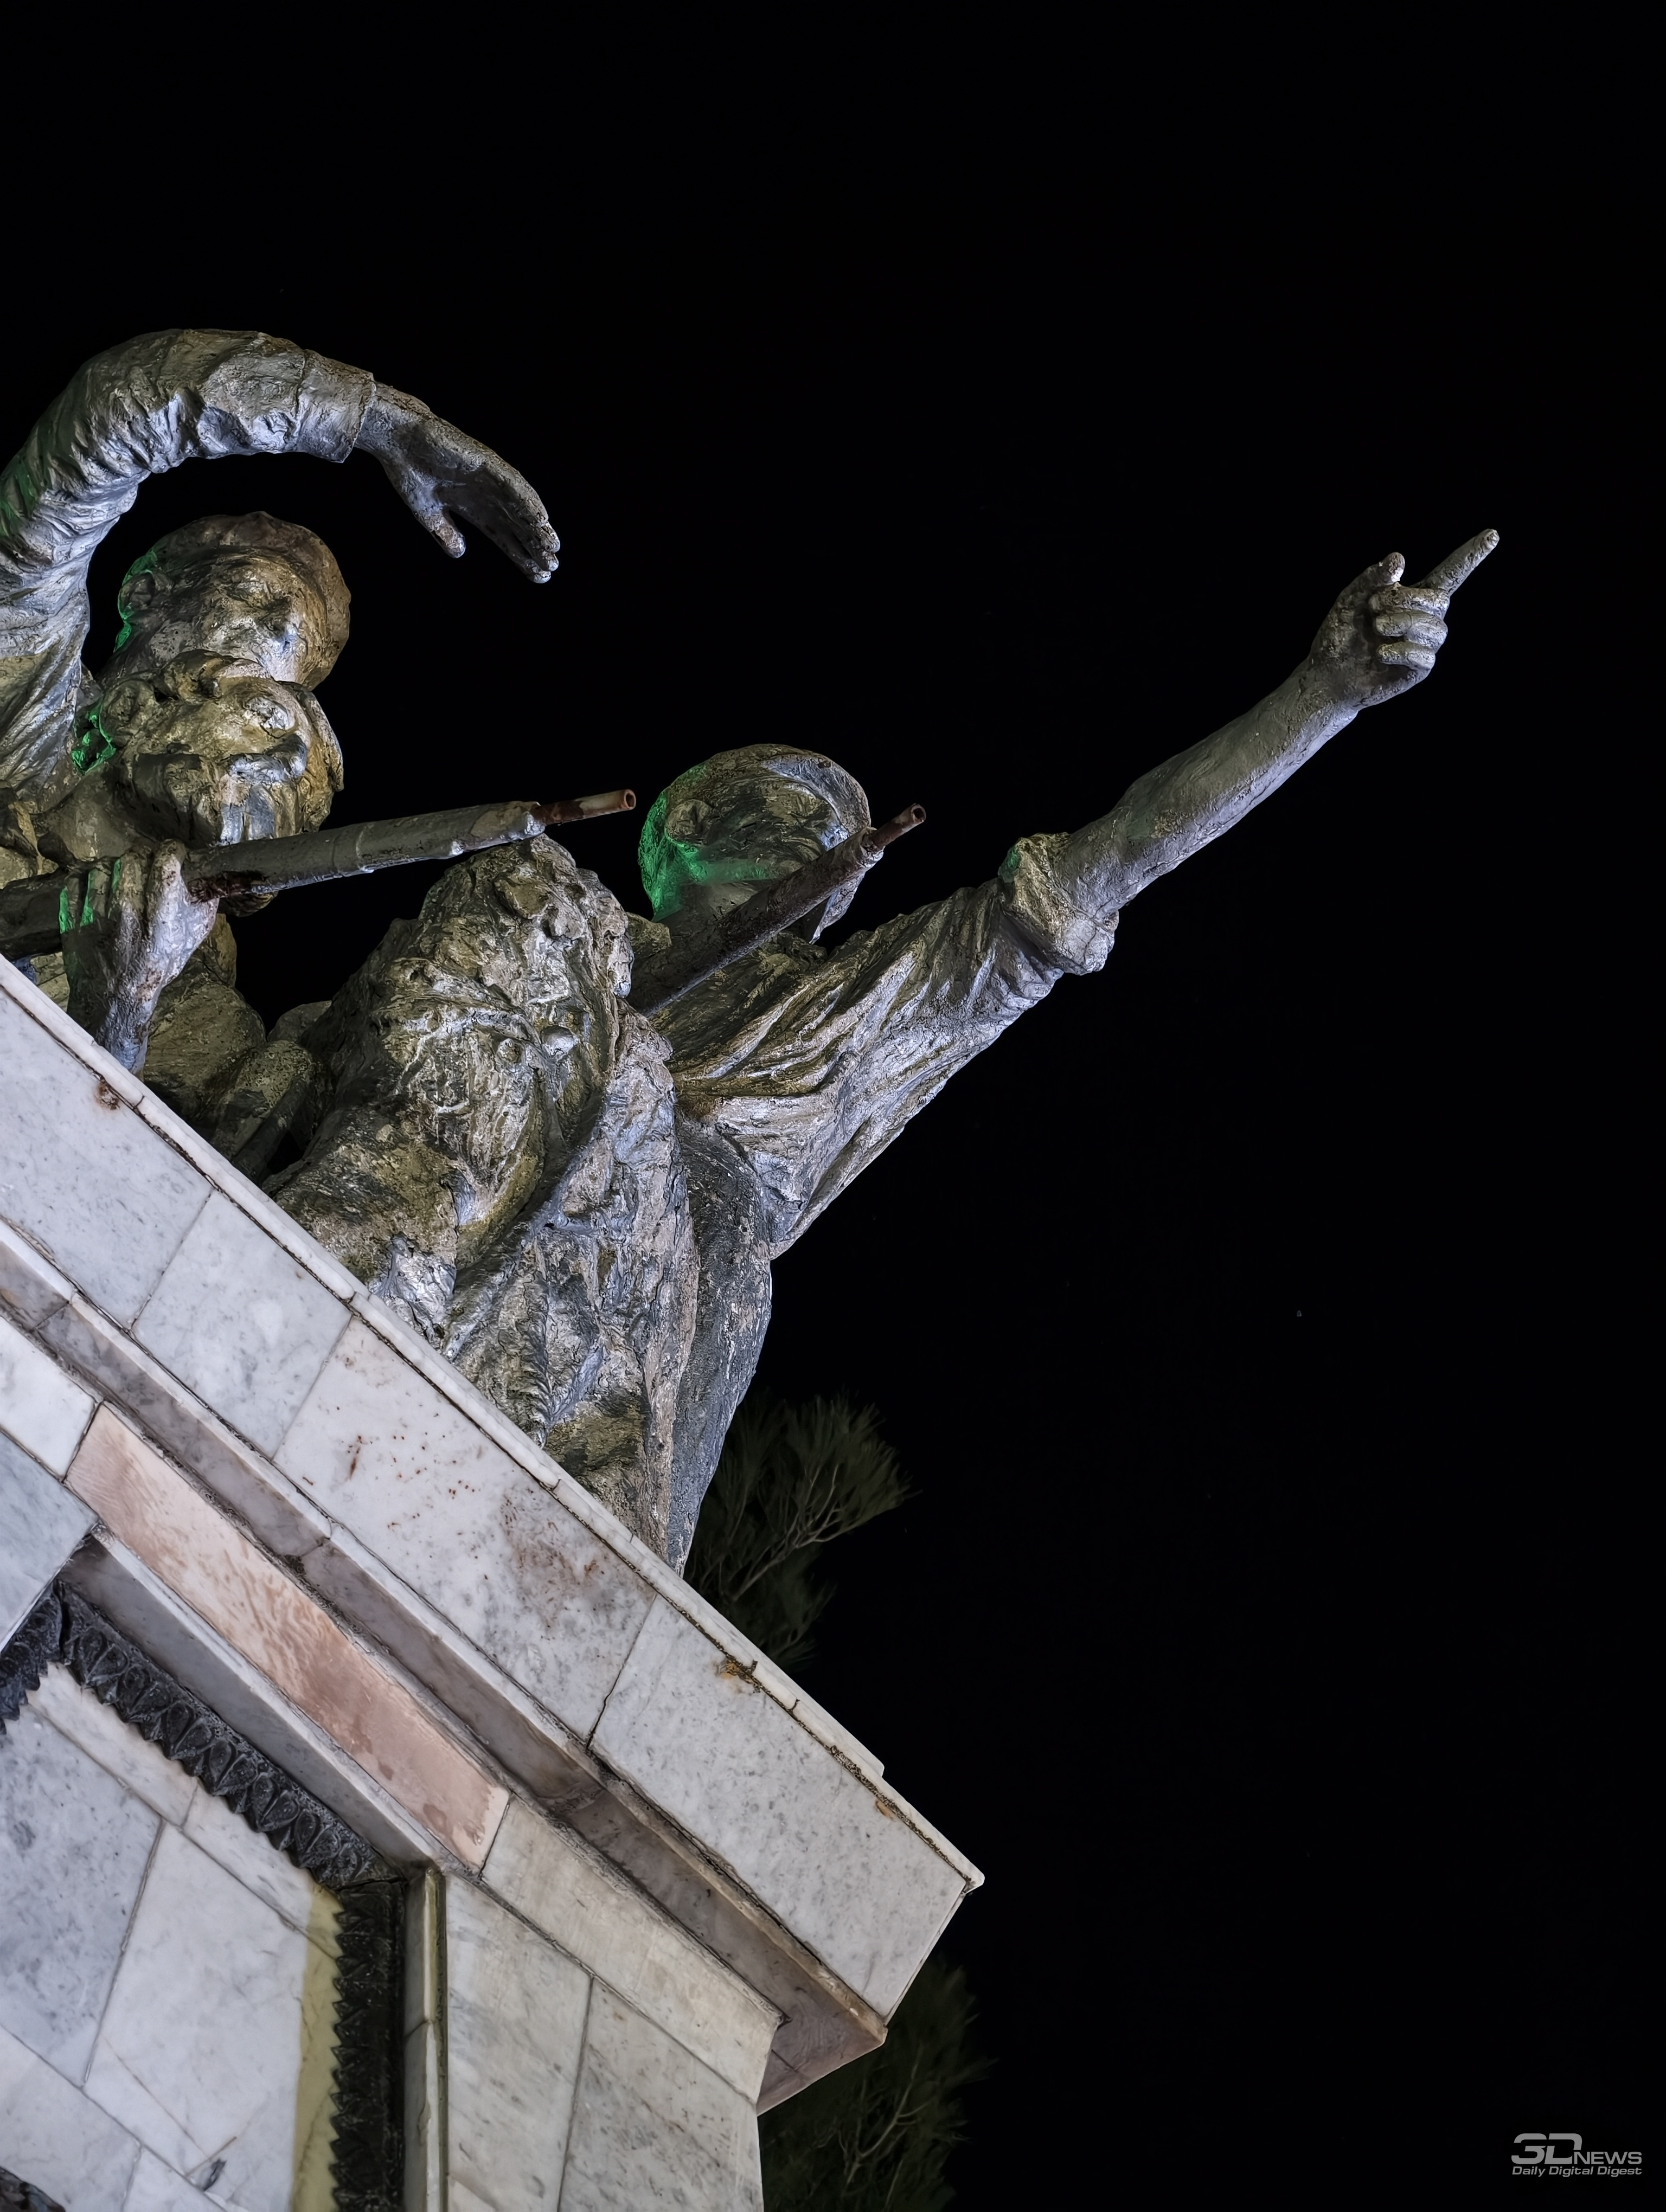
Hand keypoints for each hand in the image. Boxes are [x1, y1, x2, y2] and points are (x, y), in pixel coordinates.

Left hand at [60, 841, 217, 1070]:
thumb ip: (203, 907)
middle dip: (145, 857)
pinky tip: (100, 885)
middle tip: (148, 866)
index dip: (172, 851)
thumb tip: (211, 879)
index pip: (165, 859)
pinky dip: (88, 876)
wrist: (116, 993)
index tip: (174, 855)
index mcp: (160, 914)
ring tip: (123, 878)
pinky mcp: (73, 912)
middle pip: (135, 856)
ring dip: (116, 867)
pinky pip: (78, 877)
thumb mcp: (192, 940)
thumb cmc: (157, 966)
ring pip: (105, 864)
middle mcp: (127, 907)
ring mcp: (96, 909)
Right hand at [356, 385, 559, 580]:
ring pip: (519, 505)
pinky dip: (526, 500)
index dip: (522, 556)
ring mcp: (488, 478)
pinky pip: (511, 483)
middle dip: (535, 546)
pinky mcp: (486, 462)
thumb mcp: (427, 513)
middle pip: (517, 524)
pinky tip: (540, 517)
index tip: (540, 576)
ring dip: (536, 525)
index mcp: (474, 509)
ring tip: (551, 545)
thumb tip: (459, 553)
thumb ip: (445, 533)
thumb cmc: (409, 471)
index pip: (505, 536)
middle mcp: (486, 495)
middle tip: (552, 567)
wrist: (394, 440)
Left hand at [1308, 530, 1498, 709]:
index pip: (1449, 574)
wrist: (1328, 674)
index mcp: (1414, 597)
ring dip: (1402, 623)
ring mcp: (1425, 645)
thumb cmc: (1341, 633)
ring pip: (1434, 628)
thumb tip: (1399, 558)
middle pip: (1440, 600)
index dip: (1470, 556)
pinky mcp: (1419, 669)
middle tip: (1373, 607)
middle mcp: (1426, 619)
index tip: (1492, 534)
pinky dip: (1400, 651)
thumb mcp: (1350, 599)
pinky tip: (1381, 653)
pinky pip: (1424, 655)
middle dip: (1406, 599)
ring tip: (1376, 629)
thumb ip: (1372, 578)